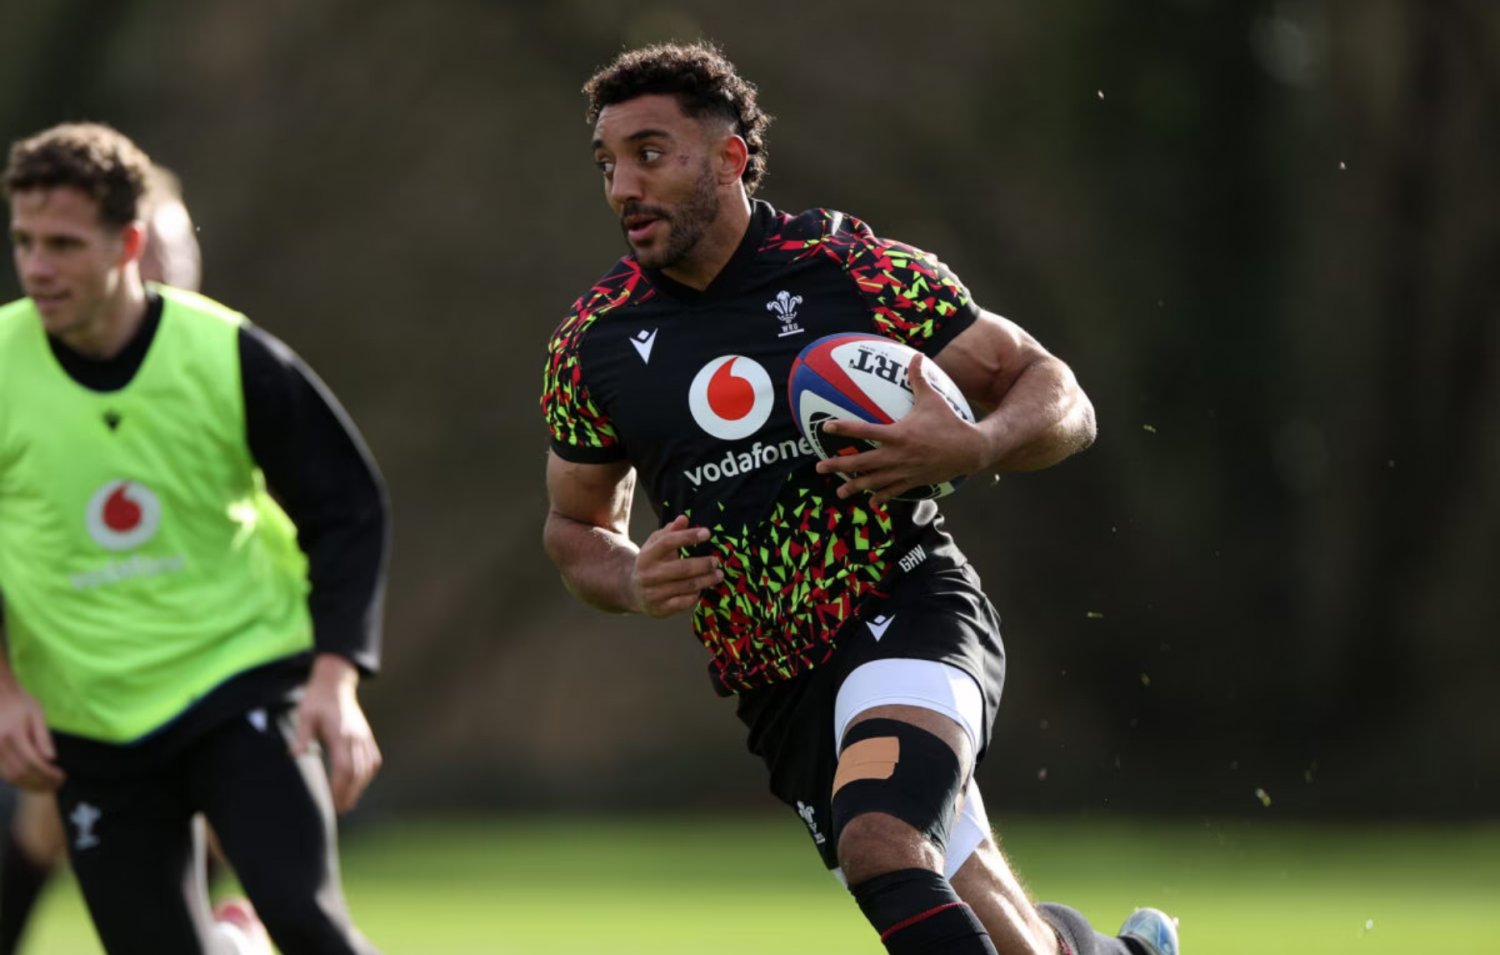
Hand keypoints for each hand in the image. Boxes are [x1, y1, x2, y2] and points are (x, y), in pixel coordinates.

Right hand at [0, 681, 63, 791]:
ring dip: (28, 784)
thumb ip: (43, 737)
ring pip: (9, 776)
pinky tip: (29, 779)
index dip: (48, 774)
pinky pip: (1, 772)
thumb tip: (51, 759)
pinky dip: (16, 779)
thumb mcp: (36, 714)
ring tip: (45, 785)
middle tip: (55, 785)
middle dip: (40, 782)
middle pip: (20, 773)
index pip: (33, 762)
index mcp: (14, 735)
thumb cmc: (19, 701)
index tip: (61, 777)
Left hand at [292, 654, 381, 812]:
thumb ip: (302, 735)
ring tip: (348, 803)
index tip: (333, 802)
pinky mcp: (366, 736)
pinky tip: (359, 784)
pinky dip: (367, 774)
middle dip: (350, 793)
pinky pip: (372, 760)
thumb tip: (295, 754)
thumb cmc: (316, 701)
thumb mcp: (305, 715)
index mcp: (342, 733)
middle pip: (358, 771)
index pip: (345, 766)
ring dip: (359, 787)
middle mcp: (356, 736)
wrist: (335, 684)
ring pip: (367, 767)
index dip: (340, 787)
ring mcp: (364, 736)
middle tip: (339, 809)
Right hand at [630, 515, 721, 617]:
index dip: (688, 536)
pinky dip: (697, 595)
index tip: (707, 533)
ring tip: (718, 575)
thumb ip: (670, 531)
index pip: (668, 542)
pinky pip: (685, 602)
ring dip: (706, 580)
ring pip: (687, 586)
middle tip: (716, 561)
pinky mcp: (660, 609)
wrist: (632, 591)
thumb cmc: (650, 563)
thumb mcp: (655, 545)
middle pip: (682, 568)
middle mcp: (648, 575)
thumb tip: (684, 518)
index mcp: (646, 556)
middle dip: (703, 564)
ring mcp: (654, 594)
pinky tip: (703, 589)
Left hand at [815, 353, 982, 505]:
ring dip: (855, 487)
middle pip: (861, 462)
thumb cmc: (949, 422)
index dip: (843, 428)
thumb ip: (919, 379)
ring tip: (840, 492)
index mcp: (898, 434)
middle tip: (819, 466)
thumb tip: (916, 355)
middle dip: (839, 465)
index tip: (826, 427)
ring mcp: (904, 471)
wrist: (970, 450)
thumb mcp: (933, 399)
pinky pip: (893, 492)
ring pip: (874, 482)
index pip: (864, 430)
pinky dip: (881, 497)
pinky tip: (871, 502)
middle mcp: (897, 455)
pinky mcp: (913, 482)